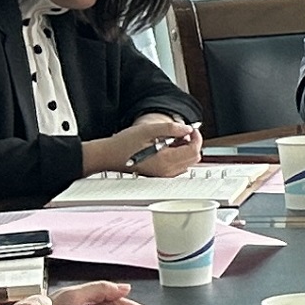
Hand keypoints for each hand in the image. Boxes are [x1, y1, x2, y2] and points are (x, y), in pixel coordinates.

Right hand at [84, 113, 199, 175]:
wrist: (108, 156)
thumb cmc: (124, 144)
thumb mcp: (149, 130)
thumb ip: (171, 129)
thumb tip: (188, 129)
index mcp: (165, 161)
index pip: (193, 151)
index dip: (196, 137)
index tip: (191, 129)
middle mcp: (166, 172)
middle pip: (193, 158)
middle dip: (191, 143)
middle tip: (180, 133)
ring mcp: (163, 175)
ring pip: (187, 163)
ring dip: (184, 149)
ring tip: (170, 139)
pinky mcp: (159, 175)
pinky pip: (177, 166)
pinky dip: (177, 156)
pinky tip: (165, 147)